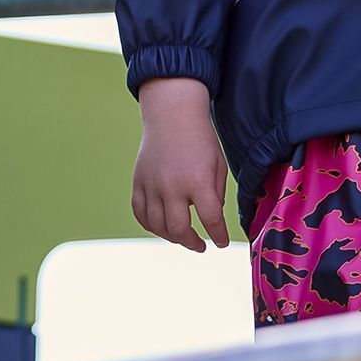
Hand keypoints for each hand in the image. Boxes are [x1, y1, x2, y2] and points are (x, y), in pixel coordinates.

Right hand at [132, 77, 230, 251]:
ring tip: (183, 237)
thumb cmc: (201, 139)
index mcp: (198, 180)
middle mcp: (172, 185)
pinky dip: (151, 225)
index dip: (218, 236)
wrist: (172, 115)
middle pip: (179, 229)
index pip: (210, 219)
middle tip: (201, 246)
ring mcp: (152, 185)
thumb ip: (216, 194)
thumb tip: (211, 218)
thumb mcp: (218, 164)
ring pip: (157, 225)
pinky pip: (140, 213)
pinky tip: (162, 227)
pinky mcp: (139, 182)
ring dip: (171, 237)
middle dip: (192, 243)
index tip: (221, 243)